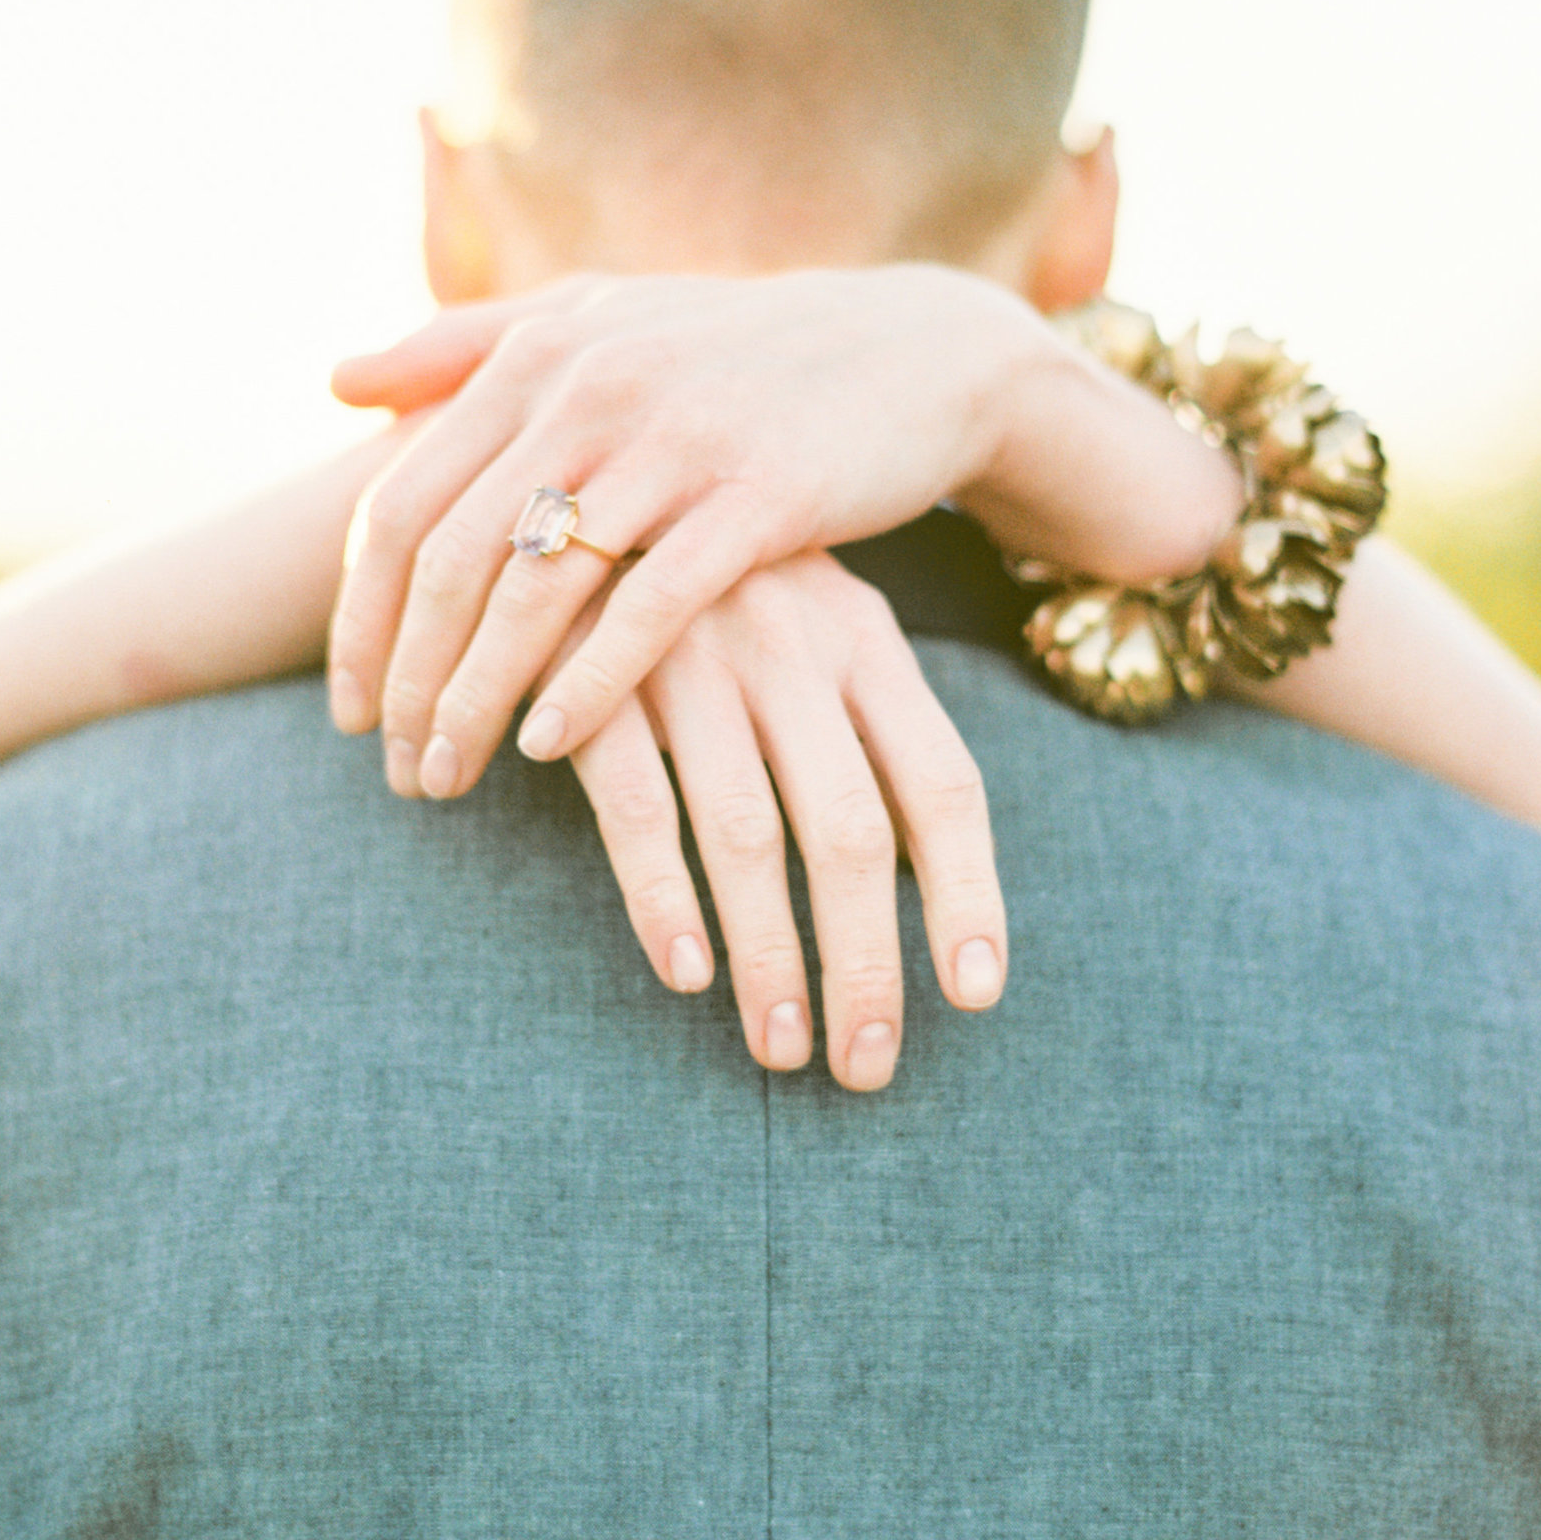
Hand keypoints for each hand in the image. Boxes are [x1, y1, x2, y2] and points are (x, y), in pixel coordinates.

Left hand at [328, 265, 1045, 797]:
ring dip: (476, 698)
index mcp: (539, 354)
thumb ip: (468, 344)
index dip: (357, 618)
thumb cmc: (740, 350)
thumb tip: (337, 383)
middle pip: (450, 559)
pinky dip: (587, 683)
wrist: (917, 349)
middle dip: (406, 678)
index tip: (348, 709)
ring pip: (535, 590)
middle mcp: (593, 389)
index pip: (399, 502)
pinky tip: (547, 746)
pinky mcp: (761, 497)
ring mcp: (677, 442)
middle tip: (391, 767)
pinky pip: (648, 608)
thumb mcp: (604, 319)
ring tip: (448, 775)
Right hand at [561, 550, 1006, 1089]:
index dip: (968, 895)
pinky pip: (640, 807)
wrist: (567, 470)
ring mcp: (693, 655)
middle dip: (865, 962)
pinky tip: (687, 975)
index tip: (973, 997)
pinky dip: (665, 898)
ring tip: (781, 1052)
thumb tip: (918, 873)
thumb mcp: (808, 623)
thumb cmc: (709, 581)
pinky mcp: (592, 675)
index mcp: (864, 637)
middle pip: (853, 831)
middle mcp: (793, 645)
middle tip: (864, 1069)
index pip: (944, 784)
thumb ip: (861, 726)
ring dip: (770, 957)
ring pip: (751, 835)